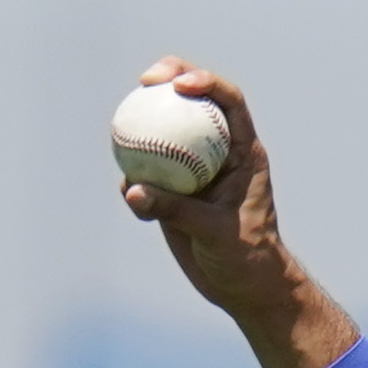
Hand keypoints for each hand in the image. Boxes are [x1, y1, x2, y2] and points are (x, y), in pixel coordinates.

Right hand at [122, 55, 360, 367]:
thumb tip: (133, 190)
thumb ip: (175, 210)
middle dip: (168, 79)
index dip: (205, 81)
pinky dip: (134, 180)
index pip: (228, 102)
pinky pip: (146, 175)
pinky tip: (129, 194)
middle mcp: (218, 153)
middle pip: (193, 103)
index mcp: (243, 152)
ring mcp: (194, 170)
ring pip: (164, 133)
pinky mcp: (173, 191)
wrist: (243, 287)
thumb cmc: (247, 258)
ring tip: (120, 127)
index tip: (179, 83)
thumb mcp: (215, 233)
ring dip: (142, 124)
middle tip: (144, 81)